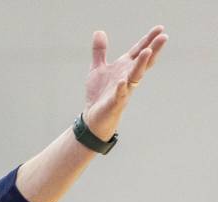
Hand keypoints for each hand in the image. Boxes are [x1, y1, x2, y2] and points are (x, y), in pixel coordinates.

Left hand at [83, 25, 166, 139]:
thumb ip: (100, 51)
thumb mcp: (98, 68)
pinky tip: (122, 81)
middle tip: (164, 37)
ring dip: (141, 64)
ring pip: (135, 76)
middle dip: (153, 49)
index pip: (139, 51)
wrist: (93, 116)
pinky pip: (119, 95)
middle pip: (143, 62)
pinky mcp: (115, 102)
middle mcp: (127, 77)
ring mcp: (123, 90)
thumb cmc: (99, 93)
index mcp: (125, 68)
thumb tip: (99, 32)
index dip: (148, 40)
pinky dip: (121, 88)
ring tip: (147, 51)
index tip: (160, 28)